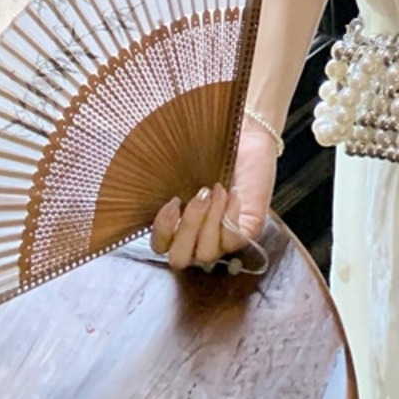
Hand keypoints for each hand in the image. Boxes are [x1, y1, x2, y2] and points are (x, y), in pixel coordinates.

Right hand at [149, 123, 276, 269]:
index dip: (163, 228)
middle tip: (201, 194)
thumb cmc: (212, 151)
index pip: (159, 246)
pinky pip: (233, 241)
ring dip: (211, 219)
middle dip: (189, 226)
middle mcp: (196, 239)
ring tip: (219, 189)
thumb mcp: (184, 164)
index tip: (174, 200)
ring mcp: (220, 240)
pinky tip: (233, 193)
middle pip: (179, 259)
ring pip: (206, 253)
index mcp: (176, 225)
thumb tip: (150, 173)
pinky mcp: (244, 234)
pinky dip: (231, 216)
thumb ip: (165, 180)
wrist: (248, 140)